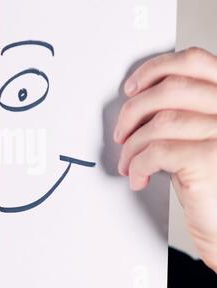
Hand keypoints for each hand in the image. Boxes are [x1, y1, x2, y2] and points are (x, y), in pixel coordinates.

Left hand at [114, 47, 216, 272]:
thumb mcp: (197, 137)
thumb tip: (137, 101)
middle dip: (133, 110)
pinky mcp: (211, 159)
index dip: (155, 69)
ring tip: (128, 162)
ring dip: (132, 145)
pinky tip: (138, 177)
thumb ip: (181, 111)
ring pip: (160, 121)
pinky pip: (157, 151)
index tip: (131, 88)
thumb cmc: (210, 183)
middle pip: (172, 88)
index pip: (195, 62)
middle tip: (122, 133)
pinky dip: (137, 164)